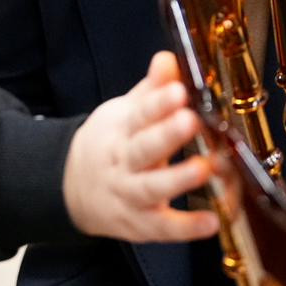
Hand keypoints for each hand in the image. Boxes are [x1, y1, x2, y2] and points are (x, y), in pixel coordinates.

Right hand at [63, 51, 218, 242]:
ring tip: (207, 167)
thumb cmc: (111, 143)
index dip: (158, 103)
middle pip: (142, 149)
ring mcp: (129, 195)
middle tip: (191, 120)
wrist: (73, 188)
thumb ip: (152, 89)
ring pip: (150, 188)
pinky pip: (162, 228)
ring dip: (177, 179)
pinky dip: (185, 227)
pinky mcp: (139, 225)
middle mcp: (122, 163)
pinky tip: (212, 221)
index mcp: (120, 129)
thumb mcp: (125, 112)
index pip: (138, 114)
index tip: (179, 90)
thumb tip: (170, 57)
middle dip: (166, 135)